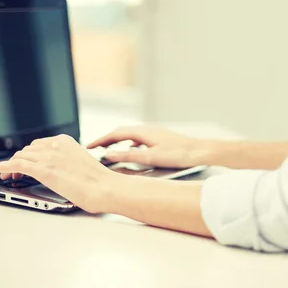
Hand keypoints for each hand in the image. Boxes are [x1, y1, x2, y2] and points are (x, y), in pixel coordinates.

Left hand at [0, 134, 115, 212]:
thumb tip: (58, 169)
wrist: (104, 188)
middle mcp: (55, 145)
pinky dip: (3, 166)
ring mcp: (49, 156)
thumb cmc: (98, 181)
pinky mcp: (44, 170)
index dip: (29, 154)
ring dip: (11, 165)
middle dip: (20, 160)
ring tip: (8, 175)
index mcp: (65, 141)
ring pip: (21, 156)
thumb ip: (66, 160)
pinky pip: (16, 165)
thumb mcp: (80, 162)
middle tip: (16, 172)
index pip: (39, 144)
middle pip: (28, 149)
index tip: (26, 162)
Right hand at [87, 125, 210, 168]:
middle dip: (106, 139)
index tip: (89, 146)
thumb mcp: (150, 158)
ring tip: (108, 148)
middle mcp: (146, 129)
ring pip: (129, 134)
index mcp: (142, 131)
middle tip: (94, 148)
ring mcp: (153, 132)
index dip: (100, 140)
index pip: (115, 134)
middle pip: (120, 132)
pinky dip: (128, 143)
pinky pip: (138, 138)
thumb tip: (110, 154)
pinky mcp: (159, 137)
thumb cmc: (178, 154)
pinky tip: (131, 149)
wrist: (199, 151)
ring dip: (117, 140)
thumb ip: (129, 156)